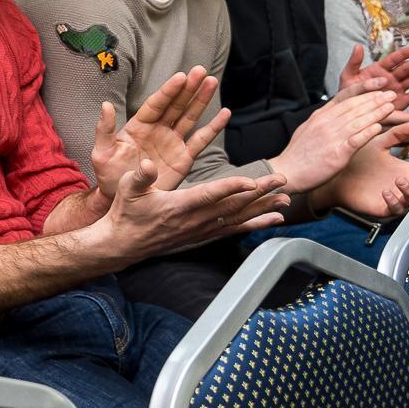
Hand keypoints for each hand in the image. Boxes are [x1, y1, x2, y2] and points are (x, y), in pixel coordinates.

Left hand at [90, 67, 229, 194]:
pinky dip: (213, 127)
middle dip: (188, 88)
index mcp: (139, 126)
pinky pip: (201, 140)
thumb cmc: (109, 174)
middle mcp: (158, 130)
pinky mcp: (183, 158)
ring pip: (190, 117)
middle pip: (176, 105)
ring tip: (211, 82)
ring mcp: (172, 142)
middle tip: (201, 71)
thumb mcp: (102, 152)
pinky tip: (224, 113)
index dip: (169, 90)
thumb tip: (105, 105)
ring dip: (201, 100)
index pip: (156, 104)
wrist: (122, 198)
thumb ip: (105, 129)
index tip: (181, 76)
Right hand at [101, 160, 288, 258]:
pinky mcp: (202, 235)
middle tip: (281, 182)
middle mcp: (193, 220)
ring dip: (263, 209)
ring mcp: (200, 230)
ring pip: (237, 218)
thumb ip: (140, 176)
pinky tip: (272, 220)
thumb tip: (147, 163)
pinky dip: (254, 224)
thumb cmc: (126, 212)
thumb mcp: (127, 188)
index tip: (252, 181)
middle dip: (259, 193)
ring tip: (285, 201)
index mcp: (177, 206)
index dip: (232, 187)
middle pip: (232, 205)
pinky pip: (233, 230)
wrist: (123, 243)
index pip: (210, 195)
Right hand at [268, 88, 396, 192]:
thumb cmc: (299, 154)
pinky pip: (355, 140)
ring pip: (358, 121)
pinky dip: (367, 132)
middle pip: (355, 107)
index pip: (345, 97)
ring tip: (391, 107)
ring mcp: (331, 137)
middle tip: (392, 94)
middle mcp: (326, 123)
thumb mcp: (308, 128)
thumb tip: (335, 110)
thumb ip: (323, 119)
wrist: (287, 171)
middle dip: (375, 99)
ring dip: (376, 112)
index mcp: (320, 116)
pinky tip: (378, 127)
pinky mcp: (336, 154)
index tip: (379, 84)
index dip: (364, 89)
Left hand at [312, 135, 408, 219]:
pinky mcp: (383, 208)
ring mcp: (395, 198)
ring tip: (400, 180)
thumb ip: (395, 135)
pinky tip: (386, 192)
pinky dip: (394, 202)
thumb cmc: (360, 159)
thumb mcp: (379, 144)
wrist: (338, 173)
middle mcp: (404, 186)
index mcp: (406, 171)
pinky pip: (394, 209)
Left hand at [335, 45, 408, 119]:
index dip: (404, 54)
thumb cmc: (347, 92)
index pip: (394, 59)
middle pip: (406, 69)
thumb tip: (358, 45)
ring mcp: (397, 89)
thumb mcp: (348, 76)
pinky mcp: (401, 101)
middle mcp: (390, 78)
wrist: (349, 111)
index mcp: (379, 70)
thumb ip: (354, 62)